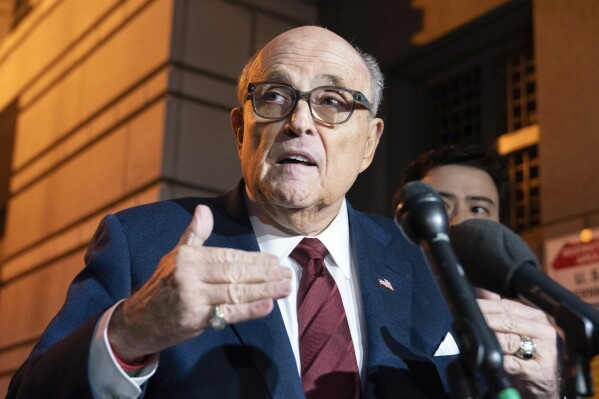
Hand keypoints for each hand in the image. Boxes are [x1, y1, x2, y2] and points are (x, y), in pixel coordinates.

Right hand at [107, 204, 292, 361]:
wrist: (137, 320)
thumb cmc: (163, 286)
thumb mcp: (175, 256)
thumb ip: (194, 234)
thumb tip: (203, 209)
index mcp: (188, 257)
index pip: (228, 256)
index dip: (254, 259)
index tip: (275, 261)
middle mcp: (188, 275)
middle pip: (235, 273)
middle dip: (265, 275)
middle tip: (287, 274)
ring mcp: (191, 297)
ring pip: (235, 292)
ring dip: (264, 290)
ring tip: (285, 288)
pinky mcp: (194, 319)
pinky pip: (227, 314)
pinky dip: (249, 310)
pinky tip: (268, 306)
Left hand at [477, 293, 559, 398]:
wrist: (544, 382)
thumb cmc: (527, 354)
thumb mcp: (516, 329)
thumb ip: (499, 308)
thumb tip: (482, 290)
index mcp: (536, 317)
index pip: (507, 306)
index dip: (486, 306)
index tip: (470, 307)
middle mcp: (543, 331)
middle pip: (508, 322)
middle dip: (485, 322)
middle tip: (470, 322)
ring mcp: (544, 351)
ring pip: (509, 341)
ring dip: (490, 341)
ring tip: (478, 340)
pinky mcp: (540, 371)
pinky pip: (512, 364)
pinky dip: (499, 362)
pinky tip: (491, 360)